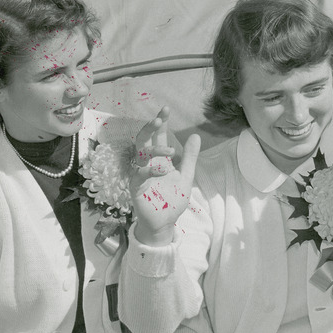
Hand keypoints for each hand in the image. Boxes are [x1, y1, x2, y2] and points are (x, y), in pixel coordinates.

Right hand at [130, 107, 200, 244]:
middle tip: (159, 118)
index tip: (166, 109)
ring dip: (154, 148)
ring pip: (140, 154)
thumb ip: (190, 157)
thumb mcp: (186, 176)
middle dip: (150, 127)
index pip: (158, 137)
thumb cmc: (173, 200)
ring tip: (170, 150)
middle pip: (144, 140)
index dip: (161, 123)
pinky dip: (150, 170)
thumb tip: (196, 135)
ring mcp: (140, 174)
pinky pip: (139, 174)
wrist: (165, 223)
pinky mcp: (136, 187)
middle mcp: (148, 164)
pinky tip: (162, 170)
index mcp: (159, 159)